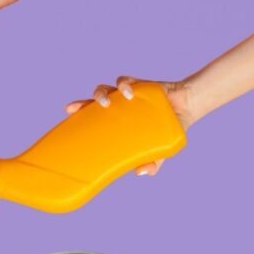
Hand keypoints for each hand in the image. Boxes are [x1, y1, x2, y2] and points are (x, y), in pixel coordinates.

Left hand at [65, 77, 193, 175]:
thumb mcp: (159, 150)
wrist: (185, 109)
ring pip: (104, 89)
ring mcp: (124, 95)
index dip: (78, 116)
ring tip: (107, 104)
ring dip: (100, 94)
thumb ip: (152, 162)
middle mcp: (115, 107)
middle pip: (91, 103)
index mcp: (113, 121)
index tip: (67, 116)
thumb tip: (141, 172)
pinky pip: (124, 81)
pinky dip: (124, 85)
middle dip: (80, 104)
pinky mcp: (138, 84)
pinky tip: (129, 93)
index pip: (90, 117)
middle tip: (74, 110)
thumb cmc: (165, 131)